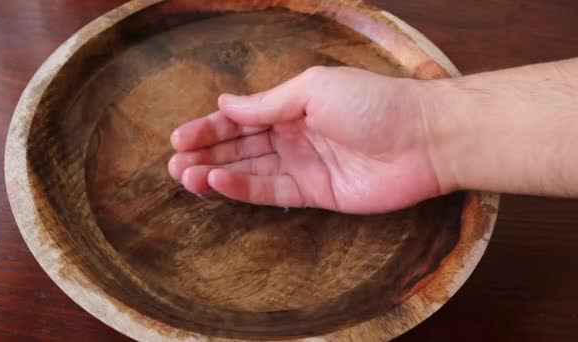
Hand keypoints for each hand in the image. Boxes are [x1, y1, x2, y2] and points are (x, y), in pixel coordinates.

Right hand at [168, 66, 444, 213]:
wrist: (423, 139)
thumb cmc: (372, 102)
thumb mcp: (313, 90)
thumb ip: (267, 103)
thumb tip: (225, 103)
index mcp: (293, 106)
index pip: (242, 118)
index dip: (209, 128)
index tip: (177, 137)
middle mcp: (294, 135)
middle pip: (241, 146)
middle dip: (206, 153)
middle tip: (173, 163)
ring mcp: (304, 165)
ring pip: (251, 170)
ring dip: (216, 173)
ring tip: (185, 176)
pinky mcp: (316, 193)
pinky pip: (273, 192)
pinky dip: (244, 188)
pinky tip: (218, 183)